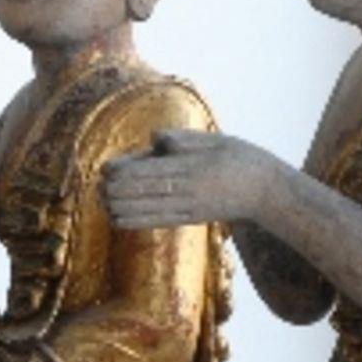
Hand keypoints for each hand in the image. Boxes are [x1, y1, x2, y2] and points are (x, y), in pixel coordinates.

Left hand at [101, 129, 277, 229]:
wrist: (264, 191)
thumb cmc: (237, 157)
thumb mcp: (213, 140)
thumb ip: (183, 139)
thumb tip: (154, 139)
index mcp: (192, 166)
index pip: (149, 171)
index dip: (124, 173)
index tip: (105, 170)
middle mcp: (188, 190)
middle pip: (143, 193)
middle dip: (117, 191)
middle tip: (98, 185)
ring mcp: (189, 207)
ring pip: (147, 210)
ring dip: (121, 207)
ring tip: (102, 201)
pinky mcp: (190, 219)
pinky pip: (158, 221)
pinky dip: (135, 220)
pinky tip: (117, 218)